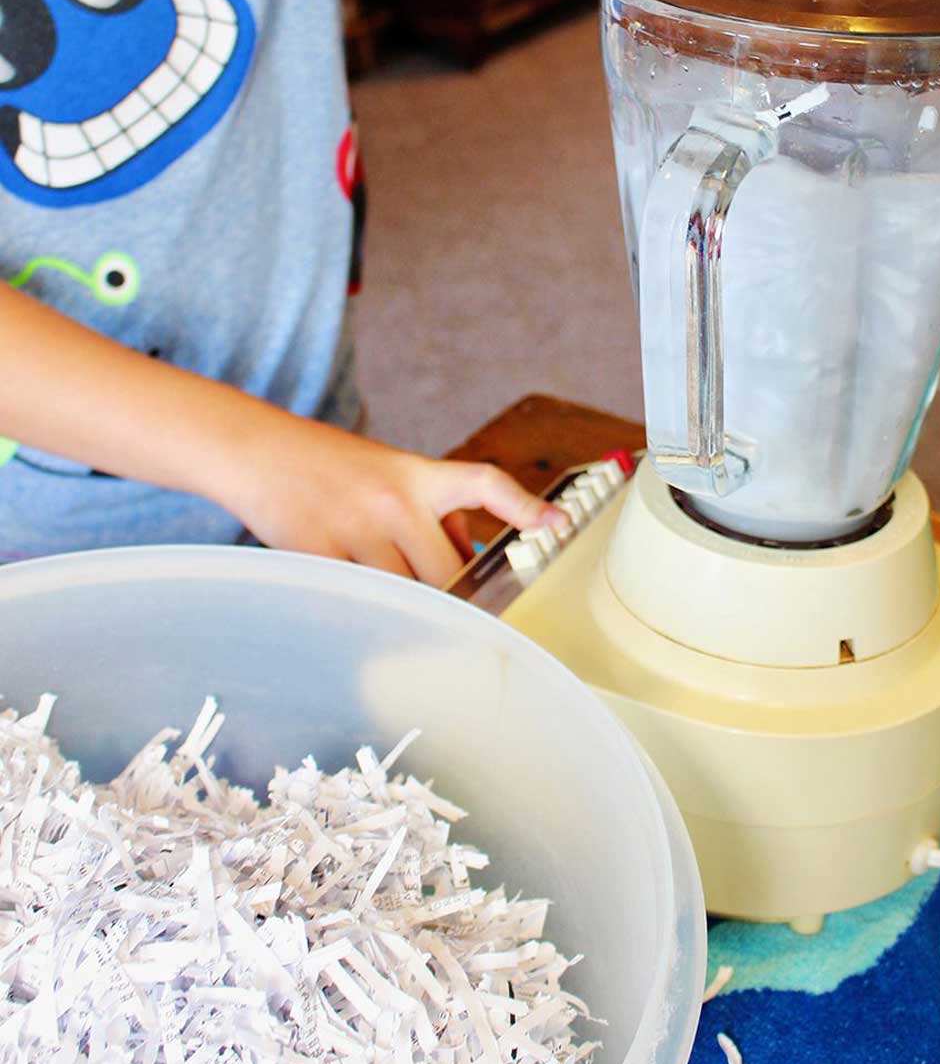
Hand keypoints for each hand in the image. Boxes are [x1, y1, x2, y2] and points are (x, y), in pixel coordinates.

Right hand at [216, 409, 567, 585]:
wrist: (258, 450)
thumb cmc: (330, 466)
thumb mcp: (390, 473)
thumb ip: (432, 512)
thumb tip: (470, 559)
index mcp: (418, 475)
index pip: (484, 482)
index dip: (525, 505)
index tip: (557, 525)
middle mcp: (394, 499)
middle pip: (446, 570)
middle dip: (450, 595)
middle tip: (452, 613)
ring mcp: (357, 527)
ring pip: (405, 593)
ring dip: (407, 608)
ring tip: (392, 601)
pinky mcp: (321, 553)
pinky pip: (359, 601)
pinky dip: (364, 612)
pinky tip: (354, 608)